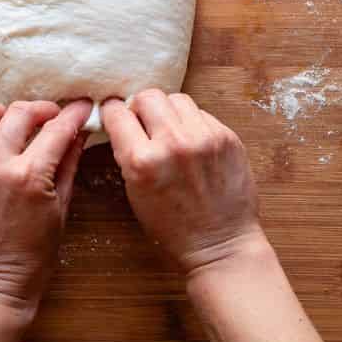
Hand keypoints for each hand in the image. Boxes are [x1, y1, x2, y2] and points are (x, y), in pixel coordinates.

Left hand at [0, 98, 91, 314]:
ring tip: (5, 124)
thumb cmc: (33, 254)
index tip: (81, 106)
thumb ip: (68, 166)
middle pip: (19, 113)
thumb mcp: (61, 209)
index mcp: (30, 177)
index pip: (57, 129)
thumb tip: (78, 134)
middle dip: (41, 109)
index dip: (73, 113)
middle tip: (49, 116)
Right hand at [102, 91, 262, 275]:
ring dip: (170, 113)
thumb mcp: (136, 194)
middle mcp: (173, 143)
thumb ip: (128, 155)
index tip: (118, 117)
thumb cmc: (176, 229)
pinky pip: (203, 115)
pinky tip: (195, 146)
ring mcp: (204, 138)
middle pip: (148, 96)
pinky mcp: (227, 138)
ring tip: (173, 134)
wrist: (221, 245)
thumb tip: (125, 124)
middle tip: (147, 125)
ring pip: (177, 100)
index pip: (117, 112)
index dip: (115, 114)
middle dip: (142, 109)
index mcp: (142, 160)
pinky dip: (195, 125)